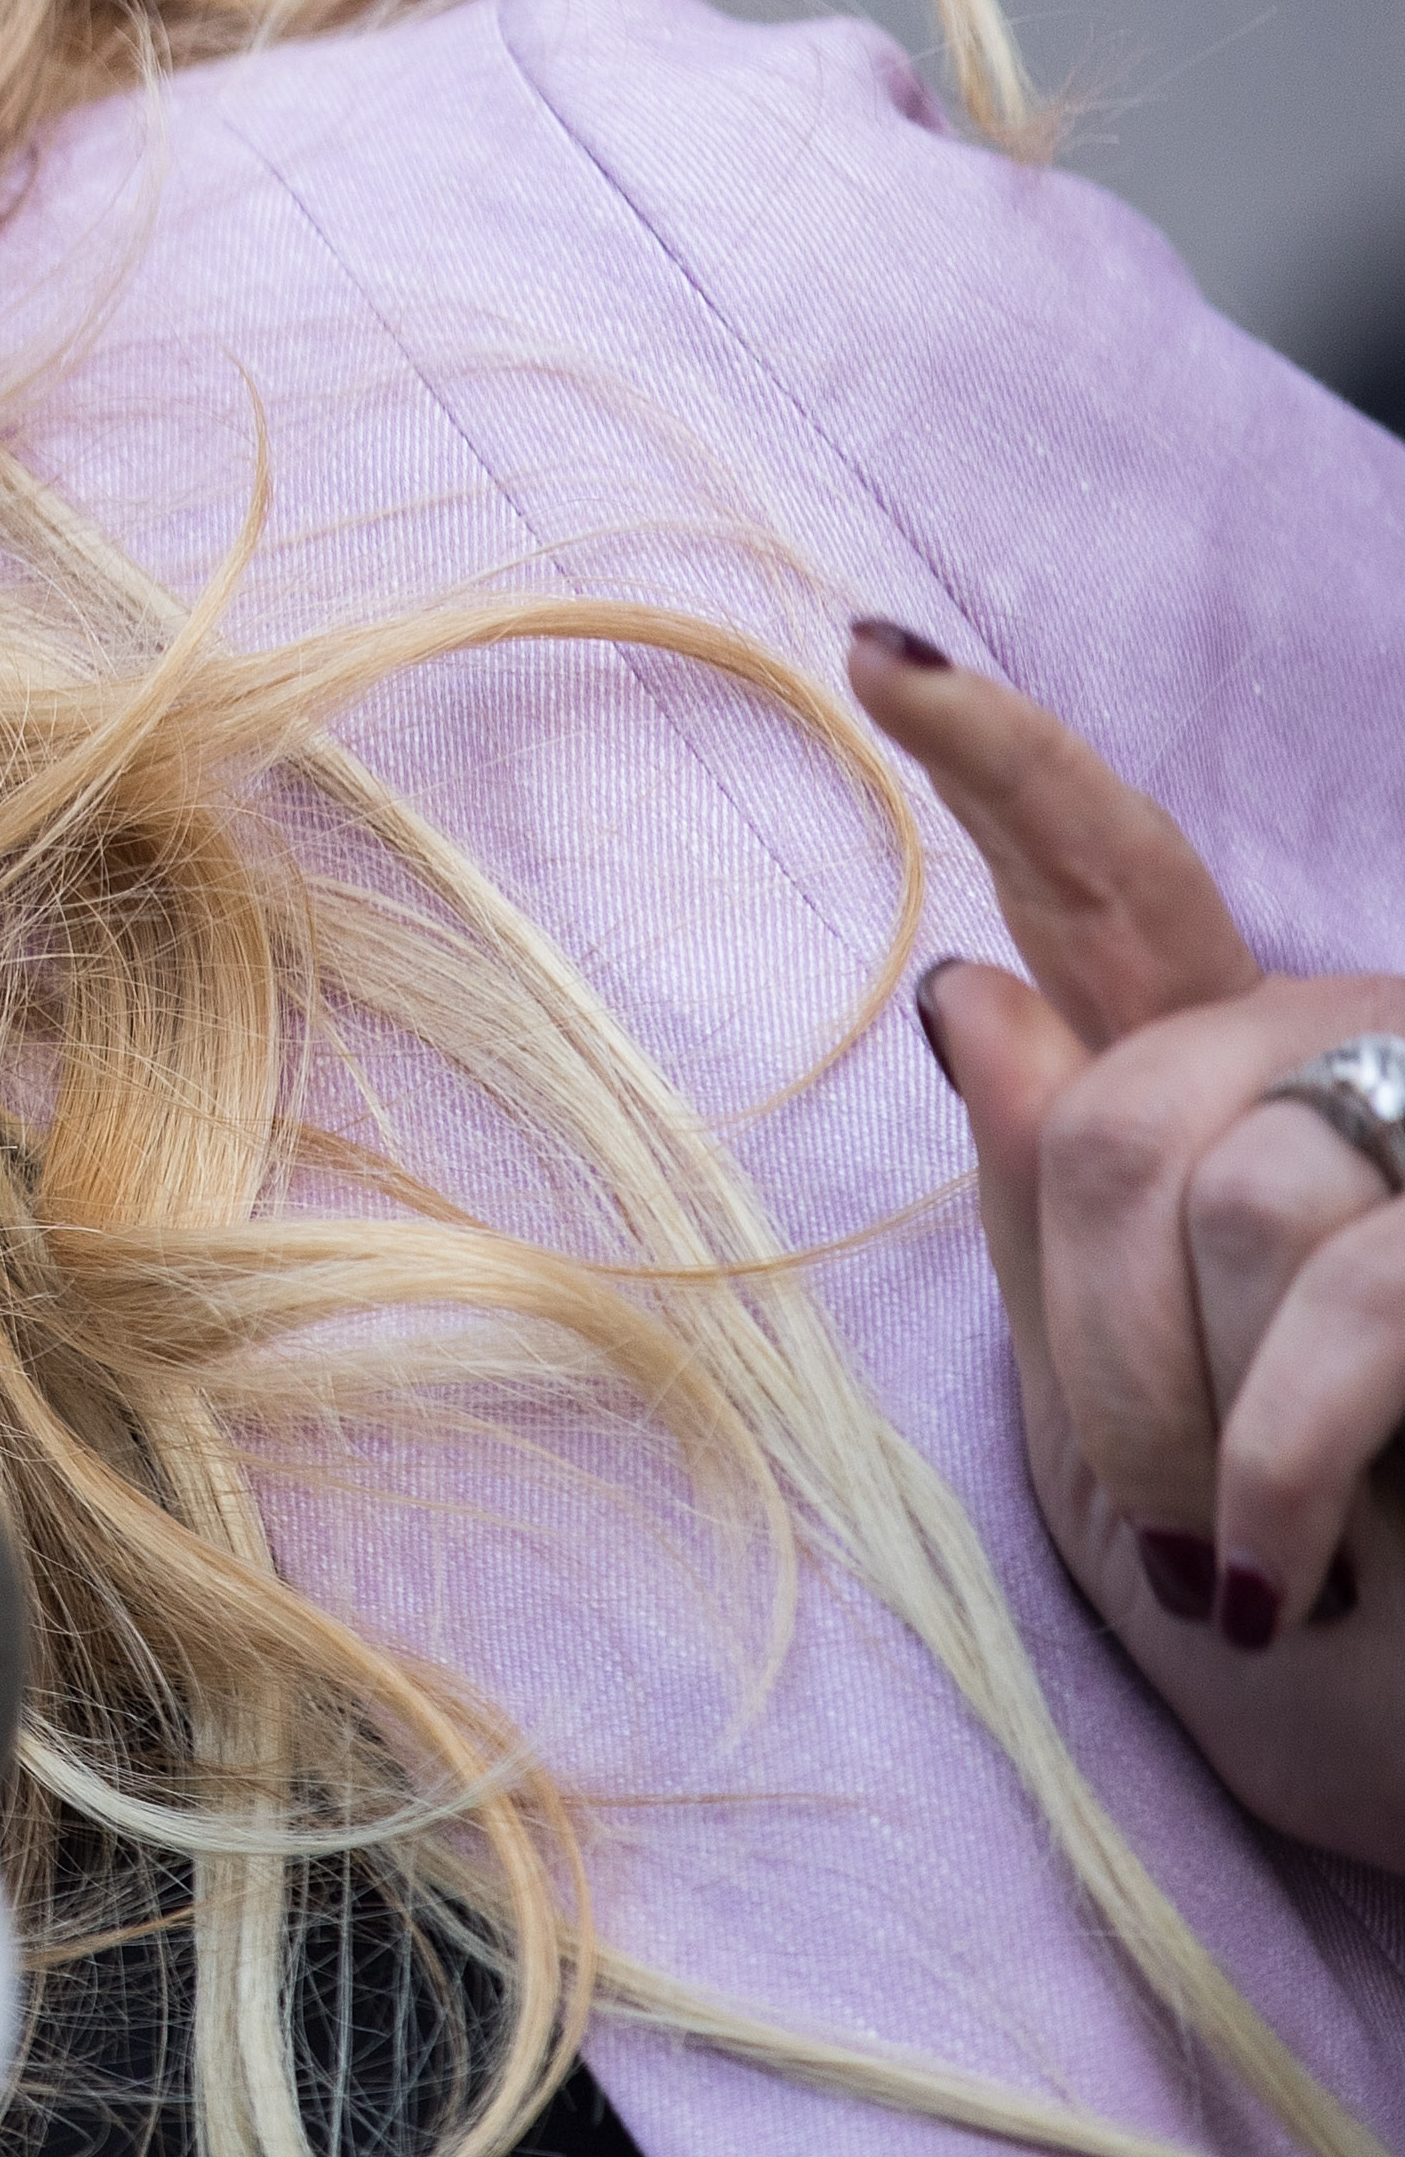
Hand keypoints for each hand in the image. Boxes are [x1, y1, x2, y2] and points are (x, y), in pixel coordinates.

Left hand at [858, 620, 1404, 1867]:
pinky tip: (1266, 1573)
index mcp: (1257, 1074)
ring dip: (1187, 1419)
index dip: (1006, 763)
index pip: (1116, 882)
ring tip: (1231, 1551)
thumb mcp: (1131, 1386)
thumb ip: (1065, 1198)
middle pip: (1119, 1103)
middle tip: (1144, 1512)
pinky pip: (1348, 1310)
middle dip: (1095, 1334)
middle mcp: (1373, 1055)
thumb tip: (971, 989)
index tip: (875, 657)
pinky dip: (1272, 1467)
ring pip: (1229, 1198)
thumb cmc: (1314, 1572)